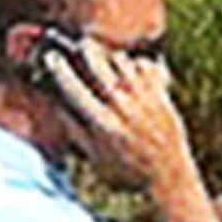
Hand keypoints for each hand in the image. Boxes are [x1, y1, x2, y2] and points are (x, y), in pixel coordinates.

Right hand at [36, 36, 192, 195]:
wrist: (170, 176)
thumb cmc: (128, 171)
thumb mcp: (95, 157)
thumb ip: (75, 130)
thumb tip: (56, 105)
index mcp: (102, 123)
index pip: (74, 87)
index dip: (59, 68)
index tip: (52, 57)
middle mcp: (122, 108)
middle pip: (98, 63)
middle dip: (86, 49)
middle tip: (81, 45)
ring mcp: (144, 100)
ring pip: (123, 60)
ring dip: (111, 56)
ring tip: (107, 60)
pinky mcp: (161, 97)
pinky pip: (147, 66)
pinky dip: (136, 63)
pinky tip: (132, 70)